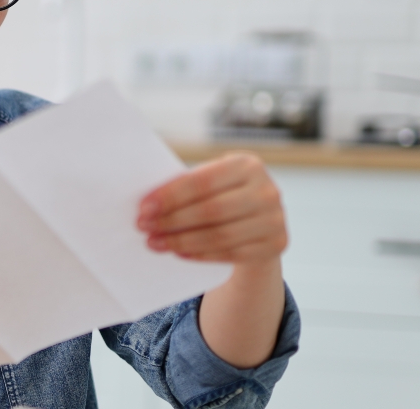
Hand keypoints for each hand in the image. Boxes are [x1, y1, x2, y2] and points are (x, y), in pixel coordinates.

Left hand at [136, 152, 287, 266]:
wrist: (259, 221)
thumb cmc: (223, 195)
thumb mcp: (212, 182)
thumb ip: (187, 186)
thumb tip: (148, 205)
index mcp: (247, 164)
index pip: (202, 182)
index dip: (170, 196)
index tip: (143, 208)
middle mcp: (267, 190)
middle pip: (210, 210)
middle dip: (172, 220)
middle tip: (144, 228)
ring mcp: (275, 219)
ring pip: (219, 235)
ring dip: (181, 241)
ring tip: (155, 243)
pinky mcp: (276, 244)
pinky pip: (230, 253)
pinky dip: (200, 254)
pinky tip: (179, 253)